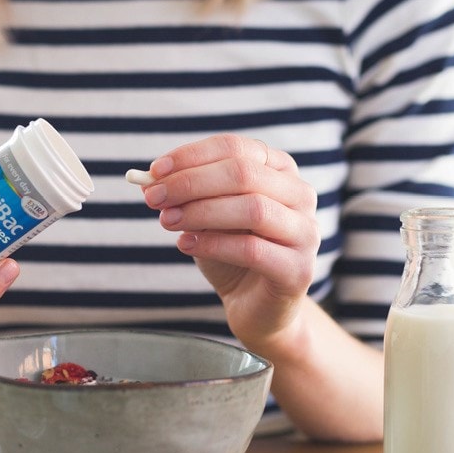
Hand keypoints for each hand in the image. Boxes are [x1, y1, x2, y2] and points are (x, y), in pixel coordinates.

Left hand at [140, 134, 319, 353]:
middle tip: (154, 197)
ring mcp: (305, 232)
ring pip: (252, 209)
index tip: (155, 171)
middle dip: (191, 183)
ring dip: (201, 212)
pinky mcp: (298, 269)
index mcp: (279, 170)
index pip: (235, 148)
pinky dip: (213, 244)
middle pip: (243, 174)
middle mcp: (300, 194)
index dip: (192, 157)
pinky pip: (253, 250)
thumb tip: (148, 181)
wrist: (254, 304)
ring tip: (167, 221)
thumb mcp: (205, 215)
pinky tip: (185, 245)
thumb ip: (184, 195)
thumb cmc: (230, 251)